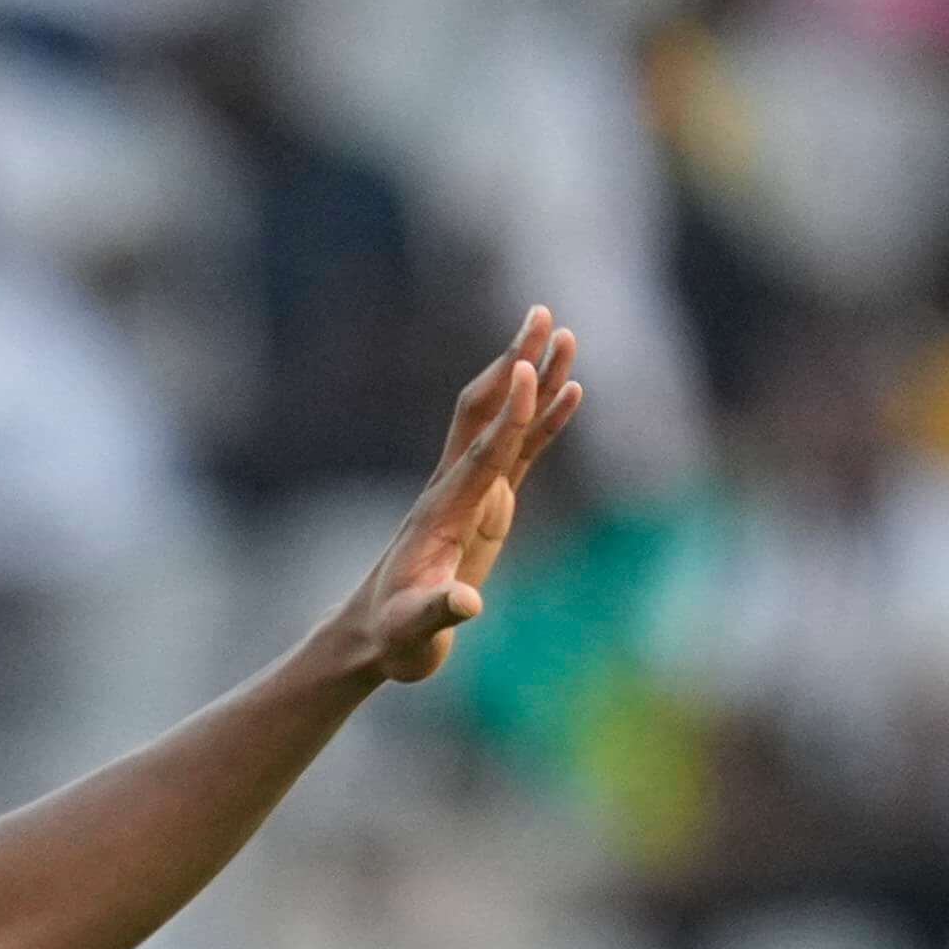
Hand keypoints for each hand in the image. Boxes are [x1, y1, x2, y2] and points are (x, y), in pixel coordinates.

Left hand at [324, 306, 584, 684]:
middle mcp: (455, 488)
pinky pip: (520, 450)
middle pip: (488, 412)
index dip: (510, 414)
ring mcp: (471, 492)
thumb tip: (468, 603)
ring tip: (566, 333)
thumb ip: (440, 612)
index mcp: (444, 511)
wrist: (377, 634)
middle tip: (543, 313)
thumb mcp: (414, 630)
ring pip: (506, 421)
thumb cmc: (395, 634)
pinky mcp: (485, 504)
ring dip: (535, 378)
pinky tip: (572, 391)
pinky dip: (545, 420)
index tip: (530, 369)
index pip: (483, 451)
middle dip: (516, 363)